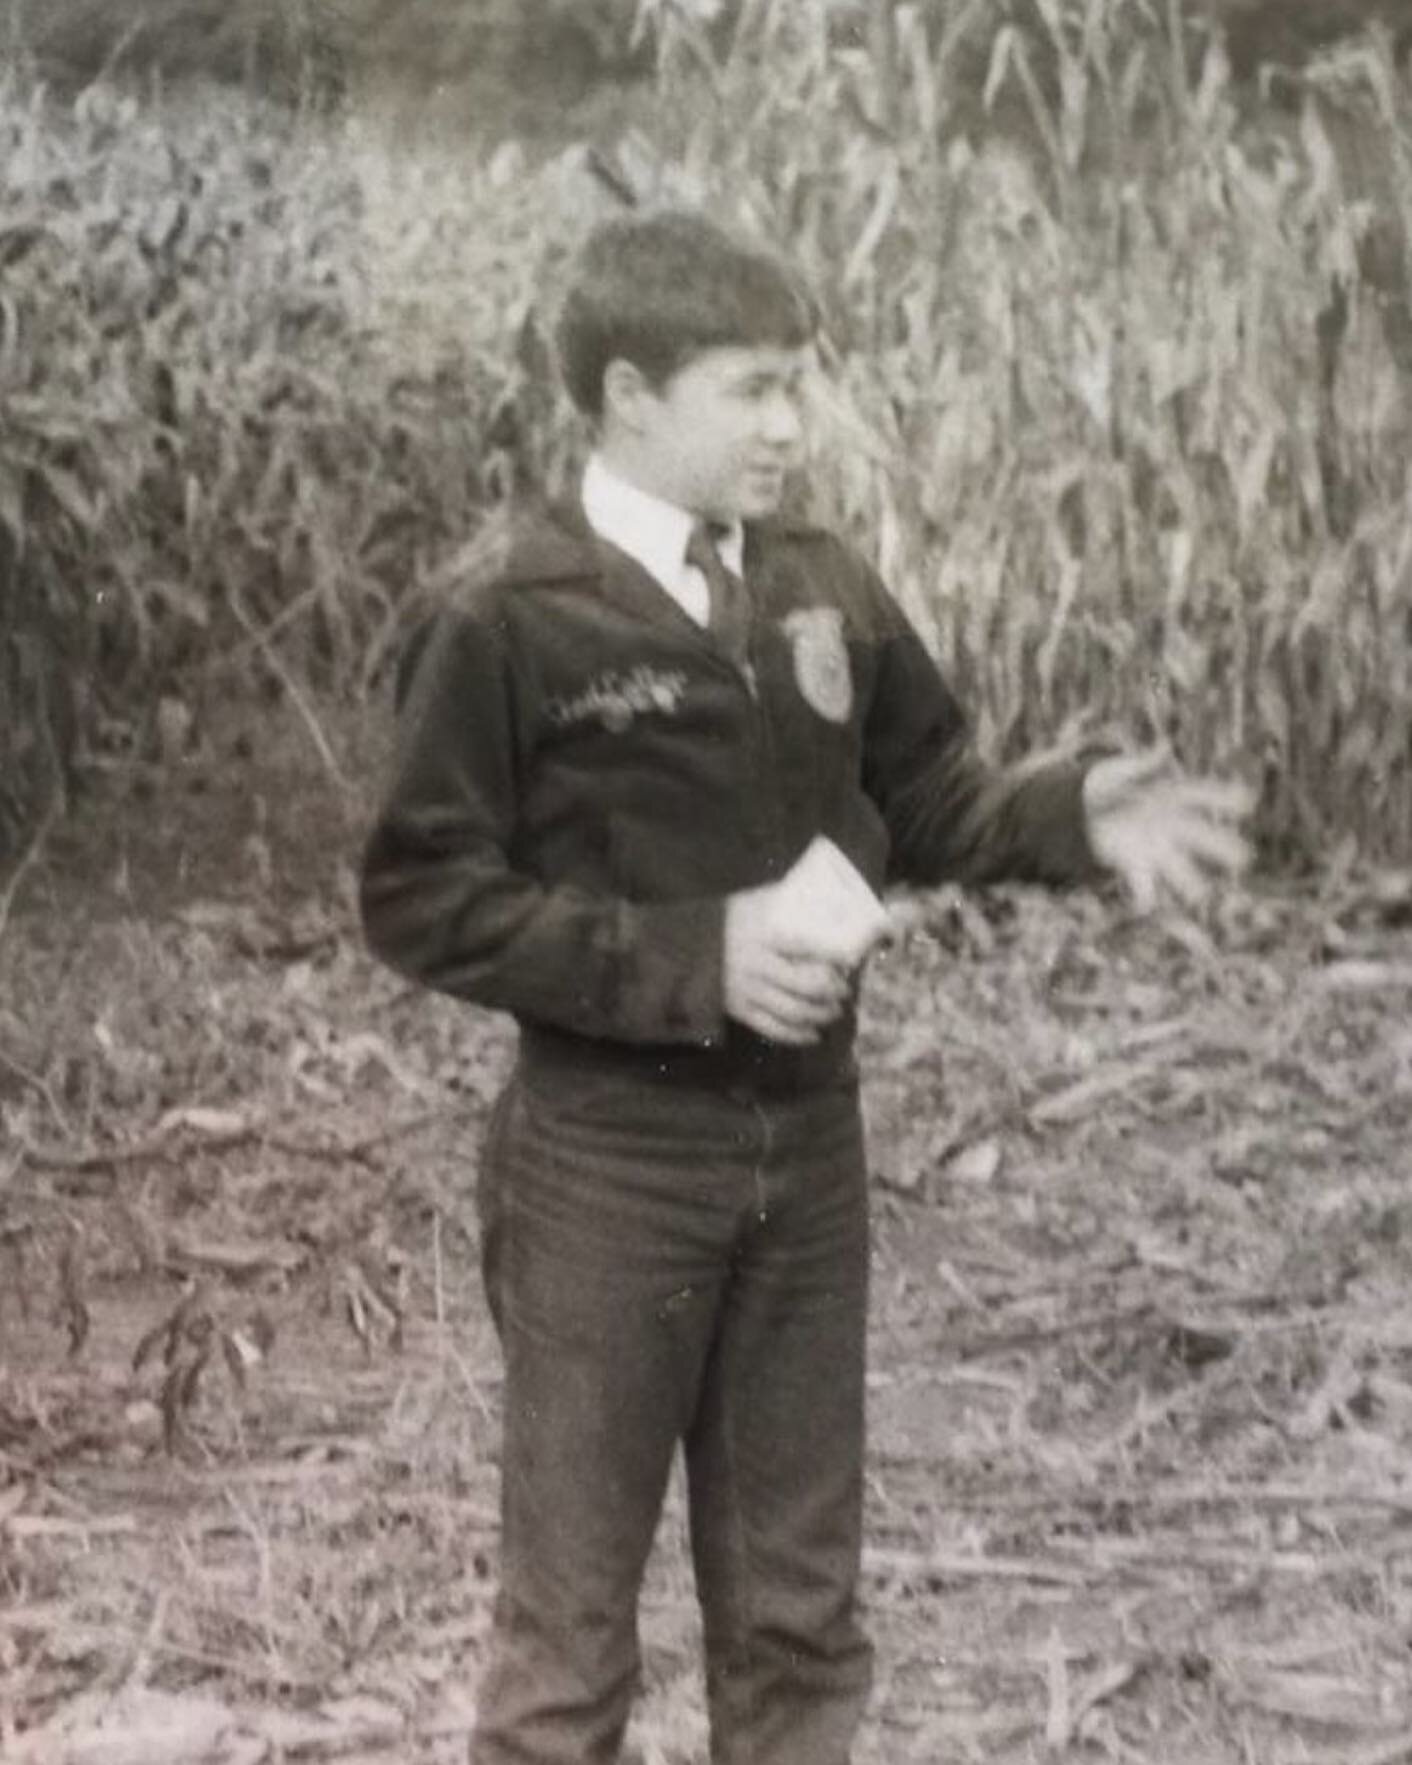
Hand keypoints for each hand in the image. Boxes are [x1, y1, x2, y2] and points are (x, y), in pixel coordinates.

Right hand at [723, 883, 853, 1045]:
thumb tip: (828, 897)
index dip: (833, 957)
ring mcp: (747, 990)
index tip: (851, 961)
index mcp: (764, 933)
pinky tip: (814, 1035)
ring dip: (821, 1015)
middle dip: (833, 992)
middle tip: (845, 991)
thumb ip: (787, 900)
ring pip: (793, 1011)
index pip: (807, 946)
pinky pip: (773, 1029)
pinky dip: (797, 1035)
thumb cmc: (729, 919)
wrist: (685, 944)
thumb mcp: (756, 901)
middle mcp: (757, 964)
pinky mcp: (739, 1010)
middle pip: (806, 985)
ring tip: (835, 1012)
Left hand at [1082, 748, 1253, 911]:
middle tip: (1245, 859)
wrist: (1079, 811)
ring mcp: (1155, 846)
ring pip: (1178, 866)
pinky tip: (1146, 907)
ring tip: (1201, 895)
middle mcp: (1168, 824)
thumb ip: (1140, 765)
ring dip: (1188, 881)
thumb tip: (1163, 746)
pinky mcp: (1134, 864)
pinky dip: (1144, 896)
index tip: (1247, 803)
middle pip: (1199, 835)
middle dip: (1220, 847)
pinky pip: (1143, 883)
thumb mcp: (1117, 771)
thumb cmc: (1106, 786)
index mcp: (1168, 795)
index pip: (1200, 794)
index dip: (1224, 798)